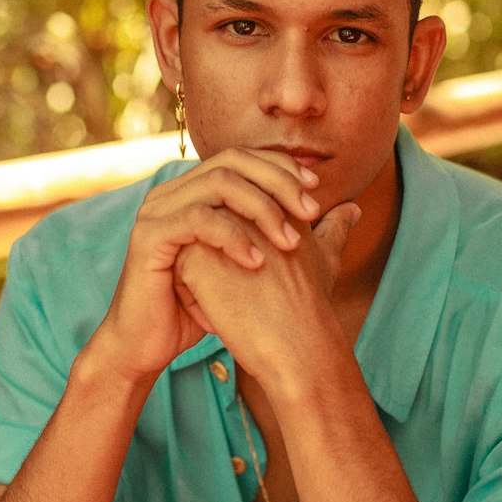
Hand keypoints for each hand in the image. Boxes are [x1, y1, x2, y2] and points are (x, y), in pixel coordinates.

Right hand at [99, 148, 321, 382]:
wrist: (149, 343)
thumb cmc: (198, 306)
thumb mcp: (255, 265)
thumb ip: (301, 232)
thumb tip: (353, 209)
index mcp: (194, 191)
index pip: (243, 158)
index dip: (282, 168)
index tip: (317, 191)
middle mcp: (173, 191)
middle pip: (233, 161)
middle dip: (278, 183)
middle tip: (311, 212)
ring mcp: (157, 210)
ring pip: (218, 184)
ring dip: (262, 209)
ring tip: (291, 242)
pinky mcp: (148, 236)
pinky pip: (197, 220)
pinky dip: (233, 236)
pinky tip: (257, 261)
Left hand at [172, 200, 360, 385]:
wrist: (295, 346)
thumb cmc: (311, 310)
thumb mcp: (326, 259)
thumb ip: (333, 229)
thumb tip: (352, 209)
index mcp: (274, 202)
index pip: (241, 211)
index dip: (245, 245)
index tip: (262, 282)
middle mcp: (243, 209)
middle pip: (214, 225)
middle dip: (218, 256)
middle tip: (247, 295)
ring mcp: (215, 230)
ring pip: (192, 244)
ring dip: (202, 273)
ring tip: (230, 303)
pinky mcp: (193, 256)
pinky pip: (177, 267)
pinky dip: (190, 292)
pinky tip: (214, 312)